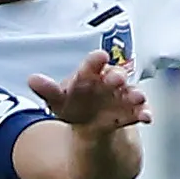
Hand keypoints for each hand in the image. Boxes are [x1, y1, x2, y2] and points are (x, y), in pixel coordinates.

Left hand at [27, 49, 149, 133]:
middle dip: (116, 77)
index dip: (95, 61)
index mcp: (89, 74)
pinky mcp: (132, 111)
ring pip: (131, 92)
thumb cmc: (74, 103)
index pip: (92, 65)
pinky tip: (147, 117)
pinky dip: (144, 113)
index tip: (100, 57)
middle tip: (117, 78)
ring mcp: (122, 96)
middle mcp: (108, 81)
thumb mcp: (58, 99)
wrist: (89, 121)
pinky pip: (140, 111)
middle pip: (115, 76)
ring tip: (138, 98)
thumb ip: (47, 90)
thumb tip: (32, 80)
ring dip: (135, 94)